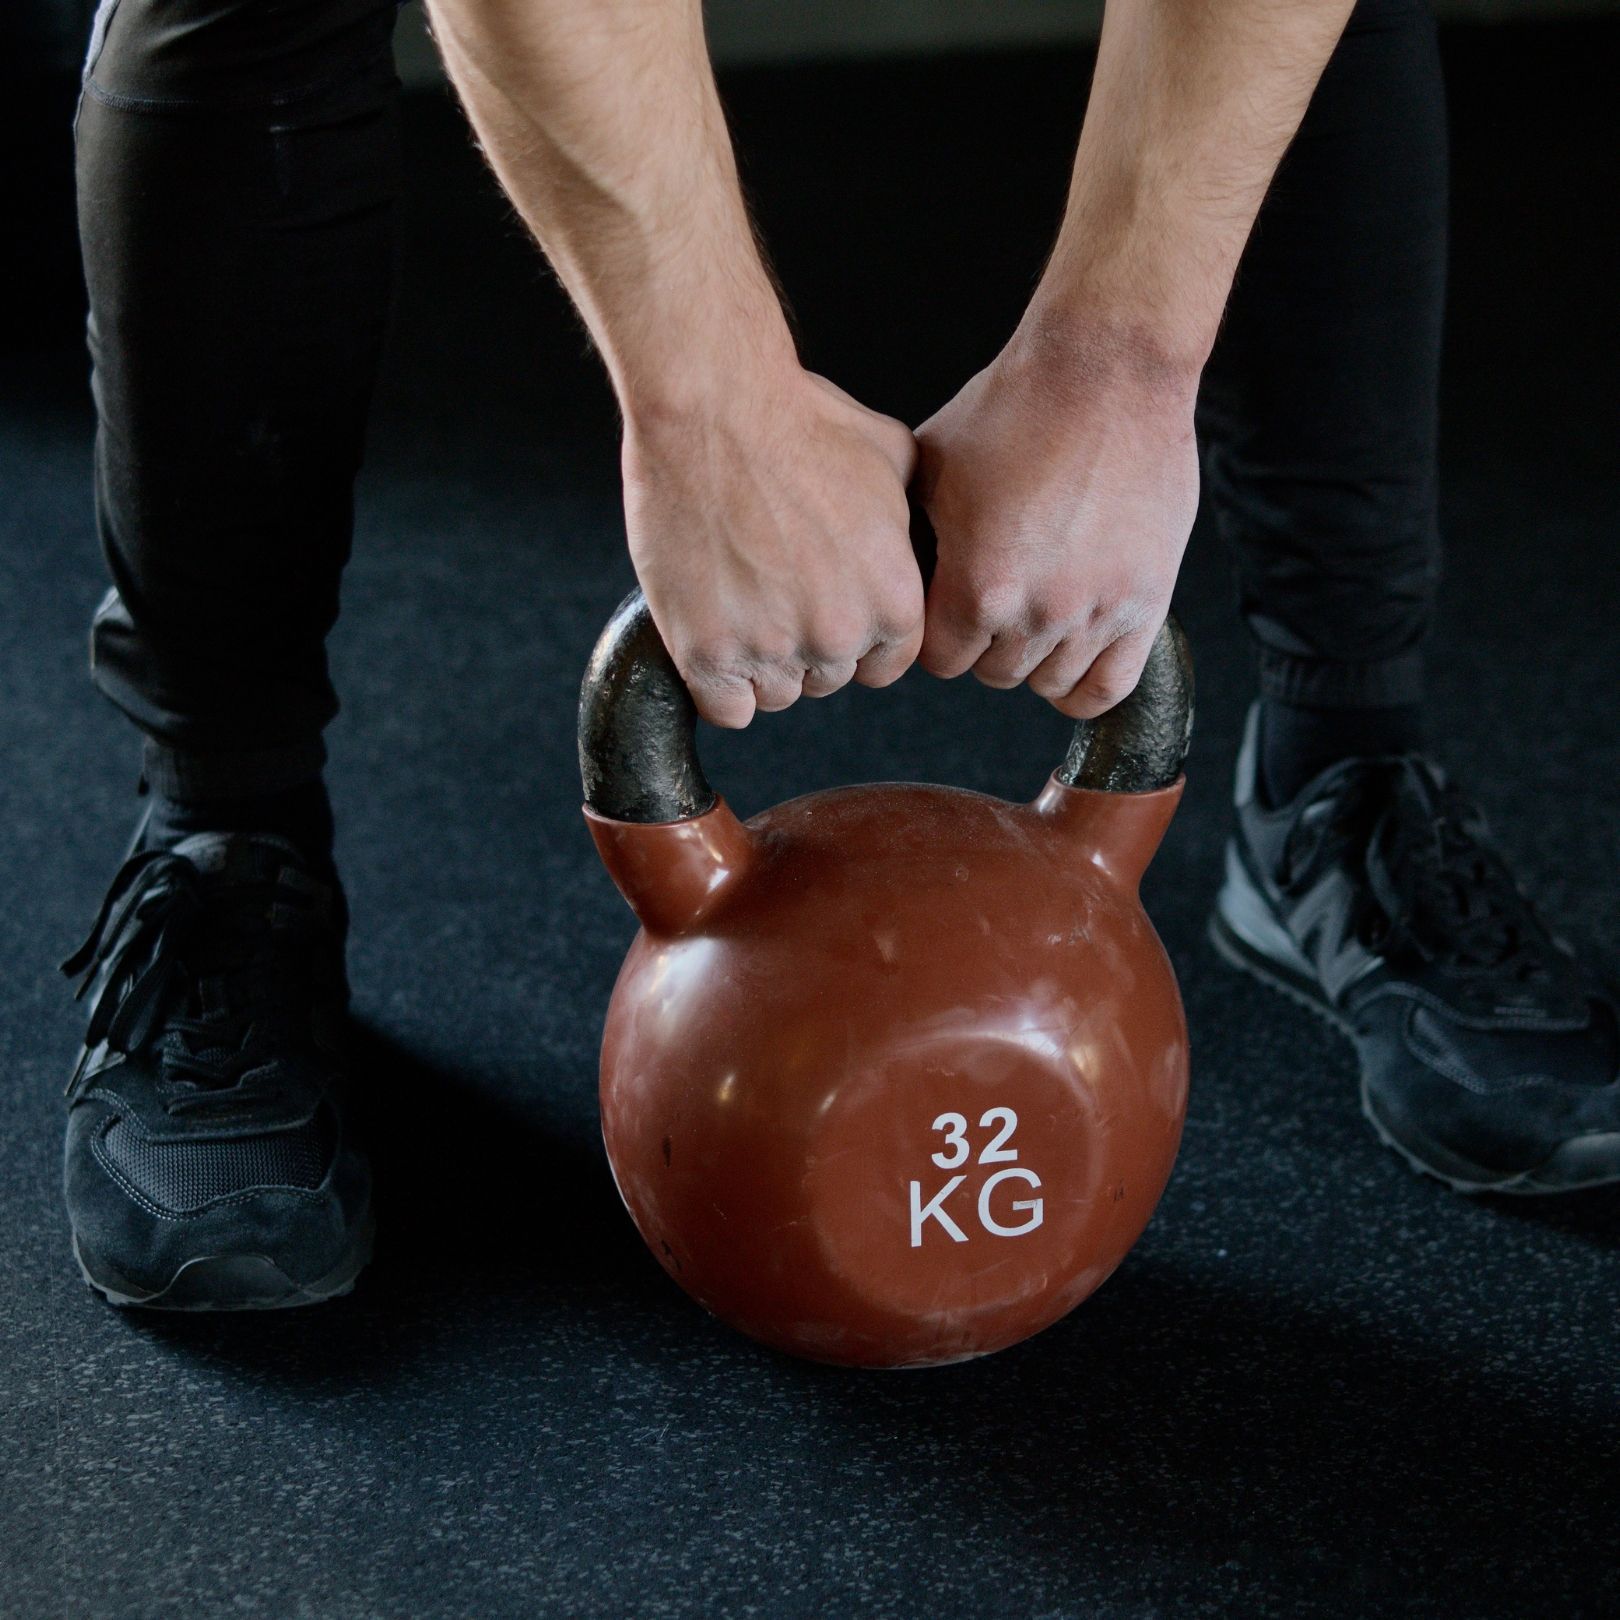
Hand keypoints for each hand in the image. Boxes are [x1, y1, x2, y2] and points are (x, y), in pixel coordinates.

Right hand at [624, 368, 924, 727]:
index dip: (856, 637)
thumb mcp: (892, 458)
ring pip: (777, 695)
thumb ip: (911, 519)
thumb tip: (920, 538)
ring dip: (761, 663)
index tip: (827, 607)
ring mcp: (770, 649)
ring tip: (741, 601)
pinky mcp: (706, 653)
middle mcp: (838, 636)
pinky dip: (720, 684)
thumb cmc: (799, 420)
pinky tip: (716, 638)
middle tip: (776, 589)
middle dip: (807, 644)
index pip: (884, 664)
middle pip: (828, 679)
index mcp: (893, 601)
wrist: (712, 407)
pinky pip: (726, 709)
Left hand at [914, 318, 1198, 718]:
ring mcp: (1096, 611)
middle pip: (995, 673)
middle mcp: (1037, 611)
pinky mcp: (1146, 601)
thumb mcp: (931, 467)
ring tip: (1034, 610)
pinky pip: (1110, 686)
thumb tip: (888, 575)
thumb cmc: (1014, 406)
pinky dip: (1084, 687)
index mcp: (976, 586)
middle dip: (985, 642)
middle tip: (995, 597)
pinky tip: (1071, 661)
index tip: (947, 607)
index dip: (938, 634)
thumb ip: (914, 538)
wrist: (1107, 367)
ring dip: (1034, 656)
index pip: (941, 660)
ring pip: (1048, 682)